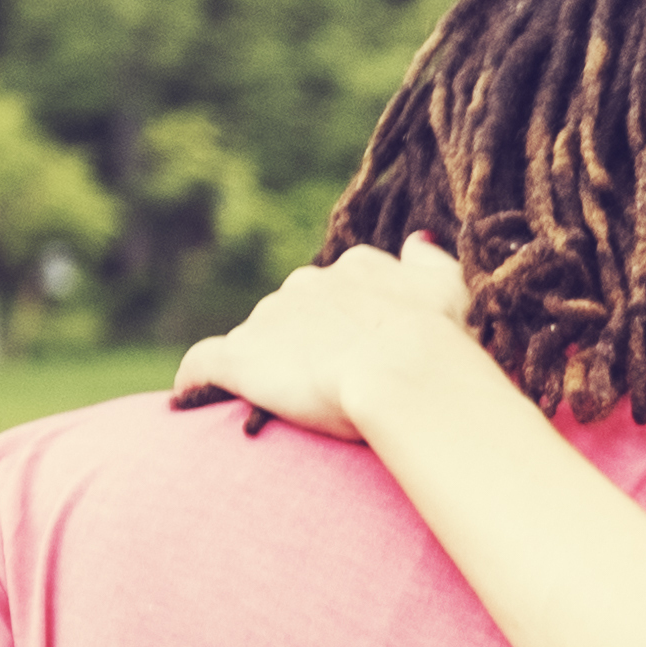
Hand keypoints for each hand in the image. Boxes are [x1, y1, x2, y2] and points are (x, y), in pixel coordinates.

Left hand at [168, 233, 478, 442]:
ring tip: (281, 406)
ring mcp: (270, 320)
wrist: (408, 374)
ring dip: (266, 366)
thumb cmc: (443, 342)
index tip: (358, 353)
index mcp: (354, 269)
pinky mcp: (241, 358)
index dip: (347, 324)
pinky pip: (203, 362)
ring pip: (256, 338)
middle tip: (327, 389)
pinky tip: (192, 397)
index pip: (339, 289)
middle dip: (304, 344)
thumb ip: (430, 263)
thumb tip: (418, 240)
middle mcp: (307, 283)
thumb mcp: (453, 291)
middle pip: (293, 312)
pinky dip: (196, 378)